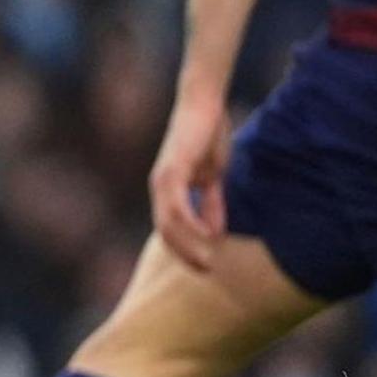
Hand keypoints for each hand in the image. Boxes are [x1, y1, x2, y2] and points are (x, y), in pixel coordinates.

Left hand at [147, 87, 233, 270]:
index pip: (171, 230)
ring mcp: (163, 179)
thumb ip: (211, 203)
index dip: (186, 250)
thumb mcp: (213, 177)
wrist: (204, 106)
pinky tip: (207, 237)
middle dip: (185, 254)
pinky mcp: (172, 170)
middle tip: (206, 271)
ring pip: (169, 223)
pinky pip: (177, 205)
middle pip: (166, 233)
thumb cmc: (207, 137)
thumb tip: (215, 232)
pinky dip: (191, 224)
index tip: (205, 267)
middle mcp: (160, 188)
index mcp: (168, 191)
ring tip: (208, 261)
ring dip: (189, 245)